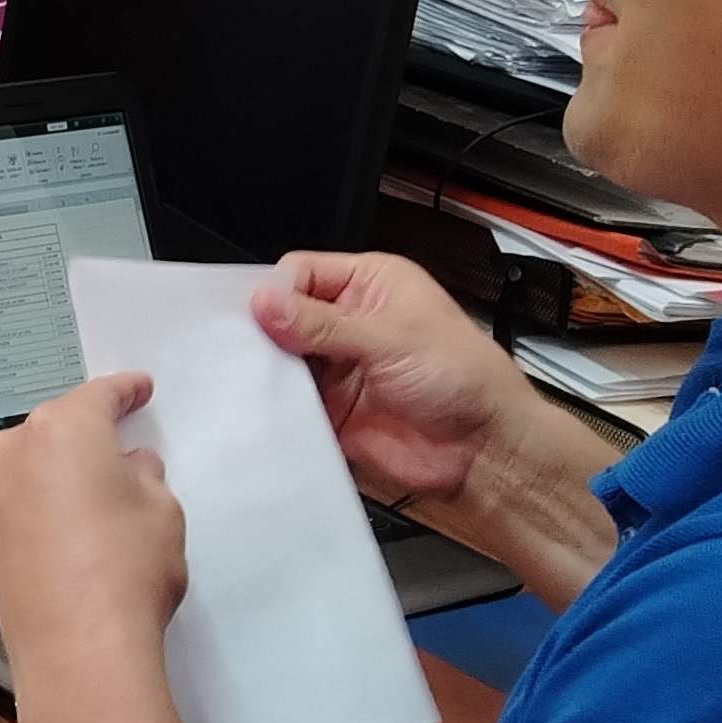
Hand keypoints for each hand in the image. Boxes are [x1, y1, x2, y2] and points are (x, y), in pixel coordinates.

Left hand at [0, 375, 185, 663]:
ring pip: (37, 464)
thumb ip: (145, 476)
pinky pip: (25, 499)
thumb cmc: (123, 570)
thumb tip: (132, 468)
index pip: (99, 395)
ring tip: (107, 492)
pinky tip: (79, 523)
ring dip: (67, 471)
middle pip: (59, 427)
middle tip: (125, 442)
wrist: (77, 645)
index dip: (125, 391)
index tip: (137, 389)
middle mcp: (17, 452)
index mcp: (62, 428)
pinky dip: (50, 502)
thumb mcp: (161, 508)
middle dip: (91, 434)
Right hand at [252, 252, 526, 507]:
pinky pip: (291, 405)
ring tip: (249, 381)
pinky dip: (277, 409)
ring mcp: (340, 368)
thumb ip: (322, 324)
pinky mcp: (333, 412)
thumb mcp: (390, 337)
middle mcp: (350, 322)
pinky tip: (265, 411)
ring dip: (268, 372)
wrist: (484, 449)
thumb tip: (264, 303)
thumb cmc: (464, 378)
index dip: (274, 291)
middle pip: (284, 317)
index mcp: (370, 284)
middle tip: (237, 349)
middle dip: (263, 333)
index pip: (301, 273)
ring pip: (282, 362)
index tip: (251, 314)